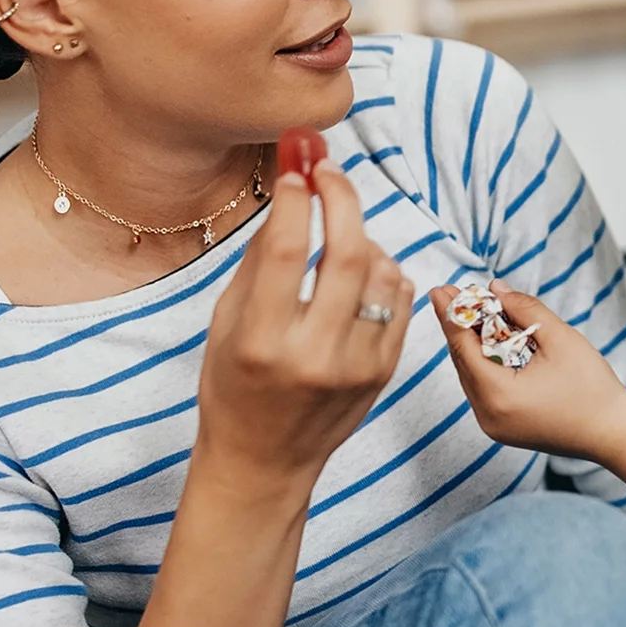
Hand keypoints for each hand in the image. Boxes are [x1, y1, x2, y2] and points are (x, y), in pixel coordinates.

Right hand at [194, 161, 413, 492]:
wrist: (264, 461)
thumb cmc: (233, 386)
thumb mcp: (225, 323)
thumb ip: (258, 260)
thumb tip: (292, 189)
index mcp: (260, 341)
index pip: (284, 250)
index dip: (294, 196)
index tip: (296, 165)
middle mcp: (313, 355)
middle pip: (348, 252)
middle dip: (341, 197)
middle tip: (328, 170)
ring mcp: (357, 367)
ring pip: (384, 272)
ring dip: (364, 235)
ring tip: (339, 233)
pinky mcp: (384, 372)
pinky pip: (400, 301)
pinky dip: (383, 272)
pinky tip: (360, 271)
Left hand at [438, 287, 625, 461]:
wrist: (614, 434)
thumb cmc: (593, 389)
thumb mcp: (561, 339)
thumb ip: (525, 309)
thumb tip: (497, 289)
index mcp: (498, 394)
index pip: (462, 347)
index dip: (451, 314)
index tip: (439, 289)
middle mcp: (487, 415)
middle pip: (463, 362)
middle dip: (459, 326)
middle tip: (452, 294)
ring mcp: (493, 426)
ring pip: (471, 376)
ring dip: (471, 345)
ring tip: (471, 313)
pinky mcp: (503, 429)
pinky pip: (483, 390)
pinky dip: (484, 364)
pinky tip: (489, 343)